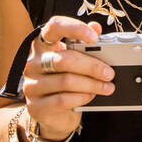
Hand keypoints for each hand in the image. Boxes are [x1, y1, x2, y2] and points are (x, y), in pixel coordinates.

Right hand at [21, 16, 113, 141]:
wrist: (53, 114)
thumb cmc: (65, 80)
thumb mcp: (75, 60)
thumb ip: (85, 43)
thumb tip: (95, 27)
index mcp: (43, 44)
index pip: (54, 27)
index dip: (74, 28)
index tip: (94, 37)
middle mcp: (33, 62)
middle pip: (64, 59)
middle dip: (92, 66)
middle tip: (109, 73)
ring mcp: (32, 85)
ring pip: (66, 81)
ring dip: (91, 84)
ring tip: (106, 87)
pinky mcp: (36, 106)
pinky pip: (63, 100)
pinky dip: (82, 97)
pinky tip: (91, 96)